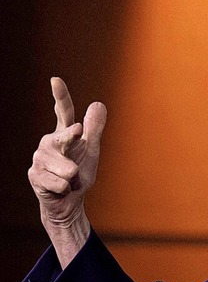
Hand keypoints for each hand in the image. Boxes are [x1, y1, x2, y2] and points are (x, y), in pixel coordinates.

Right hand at [28, 77, 106, 263]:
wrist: (68, 201)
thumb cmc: (79, 174)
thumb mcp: (91, 151)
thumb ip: (93, 129)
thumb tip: (98, 104)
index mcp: (63, 134)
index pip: (63, 112)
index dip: (60, 96)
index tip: (56, 80)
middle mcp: (48, 143)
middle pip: (64, 138)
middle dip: (71, 140)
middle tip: (76, 148)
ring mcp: (39, 159)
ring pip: (68, 168)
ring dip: (74, 178)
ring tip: (69, 180)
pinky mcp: (35, 176)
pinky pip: (61, 183)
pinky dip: (66, 188)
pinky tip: (60, 189)